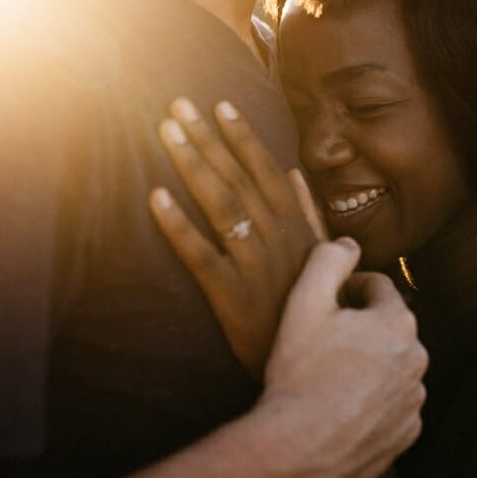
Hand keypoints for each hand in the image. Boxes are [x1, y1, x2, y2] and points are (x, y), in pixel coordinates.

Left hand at [149, 97, 322, 377]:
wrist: (314, 372)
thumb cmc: (313, 311)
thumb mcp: (322, 259)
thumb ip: (308, 214)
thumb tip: (294, 174)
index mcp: (296, 229)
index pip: (266, 171)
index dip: (242, 138)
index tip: (220, 105)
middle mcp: (277, 240)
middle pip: (237, 179)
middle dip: (207, 139)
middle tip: (177, 106)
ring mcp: (255, 267)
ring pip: (220, 206)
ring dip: (192, 165)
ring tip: (166, 133)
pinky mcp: (231, 297)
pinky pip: (200, 255)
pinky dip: (178, 225)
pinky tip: (155, 197)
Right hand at [257, 238, 427, 477]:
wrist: (299, 449)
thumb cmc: (300, 373)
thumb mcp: (304, 303)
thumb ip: (328, 261)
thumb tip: (349, 242)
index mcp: (398, 322)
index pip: (377, 287)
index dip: (346, 290)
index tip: (323, 306)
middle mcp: (418, 360)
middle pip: (387, 328)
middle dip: (359, 329)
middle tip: (321, 344)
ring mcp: (414, 400)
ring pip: (390, 367)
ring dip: (368, 366)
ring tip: (329, 380)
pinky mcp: (406, 434)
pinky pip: (391, 406)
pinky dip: (371, 402)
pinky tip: (340, 408)